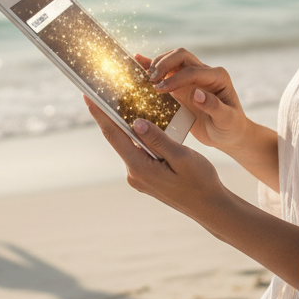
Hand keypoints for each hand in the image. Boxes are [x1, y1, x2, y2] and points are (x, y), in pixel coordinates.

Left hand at [84, 96, 227, 219]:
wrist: (210, 207)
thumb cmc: (200, 182)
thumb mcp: (181, 157)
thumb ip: (158, 139)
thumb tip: (136, 122)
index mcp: (140, 168)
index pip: (114, 135)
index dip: (100, 114)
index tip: (88, 95)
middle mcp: (134, 174)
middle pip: (118, 138)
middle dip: (110, 115)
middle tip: (103, 91)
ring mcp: (139, 177)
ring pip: (128, 144)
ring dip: (125, 124)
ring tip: (120, 101)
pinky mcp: (146, 177)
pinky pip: (138, 151)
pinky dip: (137, 136)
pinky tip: (140, 122)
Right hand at [136, 49, 248, 155]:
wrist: (229, 134)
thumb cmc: (230, 127)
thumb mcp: (227, 120)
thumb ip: (214, 106)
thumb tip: (197, 93)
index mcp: (218, 76)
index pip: (192, 71)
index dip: (175, 78)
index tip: (160, 90)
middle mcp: (205, 72)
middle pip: (181, 56)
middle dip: (164, 65)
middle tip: (152, 80)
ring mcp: (192, 76)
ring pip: (172, 59)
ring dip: (158, 64)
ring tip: (147, 79)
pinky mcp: (182, 84)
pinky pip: (166, 70)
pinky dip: (152, 64)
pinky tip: (138, 59)